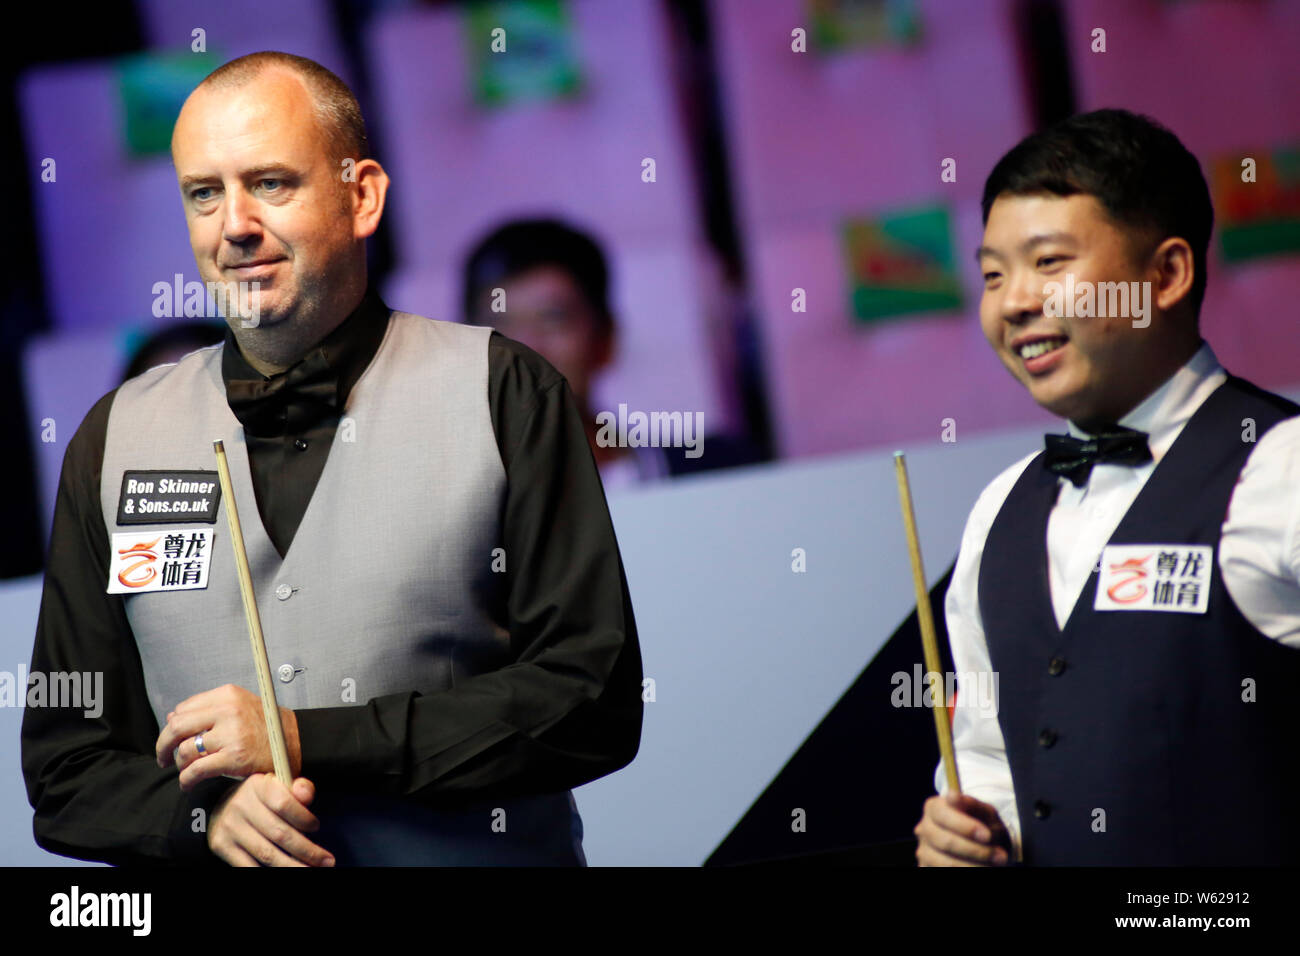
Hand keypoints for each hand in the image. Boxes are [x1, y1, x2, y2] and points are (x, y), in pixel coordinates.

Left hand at [155, 683, 300, 790]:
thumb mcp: (240, 706)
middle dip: (164, 746)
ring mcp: (232, 734)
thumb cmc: (266, 727)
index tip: (172, 739)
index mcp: (228, 695)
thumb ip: (208, 709)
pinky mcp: (234, 757)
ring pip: (185, 751)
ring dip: (180, 765)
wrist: (295, 742)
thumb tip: (171, 716)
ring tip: (185, 771)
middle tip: (163, 758)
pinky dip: (187, 780)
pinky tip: (188, 784)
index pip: (183, 709)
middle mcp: (228, 711)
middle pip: (177, 727)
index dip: (172, 726)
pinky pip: (197, 770)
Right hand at [208, 774, 334, 866]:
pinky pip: (248, 866)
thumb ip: (299, 788)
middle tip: (327, 862)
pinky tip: (287, 872)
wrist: (224, 803)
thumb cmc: (263, 797)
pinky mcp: (221, 845)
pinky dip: (270, 873)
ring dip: (293, 866)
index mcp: (259, 785)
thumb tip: (307, 796)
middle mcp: (241, 805)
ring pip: (267, 854)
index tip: (316, 827)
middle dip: (307, 851)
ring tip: (311, 870)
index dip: (304, 818)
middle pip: (279, 834)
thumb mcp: (280, 785)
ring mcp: (229, 827)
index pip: (284, 804)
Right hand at [914, 793, 1012, 865]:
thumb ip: (971, 804)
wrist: (984, 844)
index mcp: (933, 808)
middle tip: (1000, 856)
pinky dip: (967, 871)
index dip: (965, 826)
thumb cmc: (983, 824)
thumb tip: (952, 796)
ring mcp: (924, 850)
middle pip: (944, 842)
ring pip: (946, 863)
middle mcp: (924, 829)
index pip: (942, 815)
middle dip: (975, 851)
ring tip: (995, 864)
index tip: (987, 835)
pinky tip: (980, 868)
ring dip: (974, 866)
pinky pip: (944, 872)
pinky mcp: (927, 867)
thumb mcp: (984, 812)